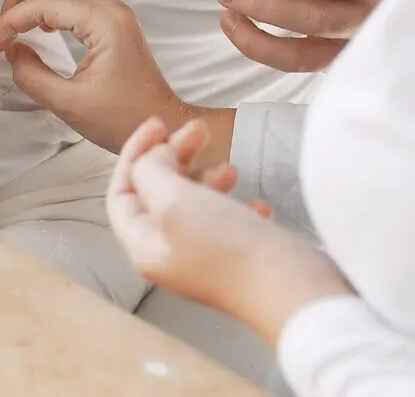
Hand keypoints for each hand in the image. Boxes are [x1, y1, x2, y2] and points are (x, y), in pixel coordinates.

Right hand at [0, 0, 199, 156]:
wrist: (163, 123)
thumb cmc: (124, 119)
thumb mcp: (69, 105)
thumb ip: (31, 76)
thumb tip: (11, 50)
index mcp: (105, 24)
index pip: (45, 3)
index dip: (10, 20)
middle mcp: (112, 9)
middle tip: (6, 19)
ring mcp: (115, 12)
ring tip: (20, 22)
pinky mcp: (113, 21)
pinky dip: (54, 0)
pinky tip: (43, 27)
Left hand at [108, 117, 352, 345]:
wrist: (292, 291)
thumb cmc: (228, 247)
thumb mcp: (174, 200)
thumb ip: (151, 172)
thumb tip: (155, 160)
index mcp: (145, 245)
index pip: (122, 193)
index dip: (135, 154)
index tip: (160, 124)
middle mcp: (170, 254)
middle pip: (158, 194)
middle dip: (174, 157)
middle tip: (199, 130)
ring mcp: (206, 258)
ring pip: (195, 204)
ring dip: (207, 178)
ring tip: (232, 169)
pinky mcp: (240, 258)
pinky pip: (229, 221)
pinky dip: (238, 203)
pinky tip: (258, 204)